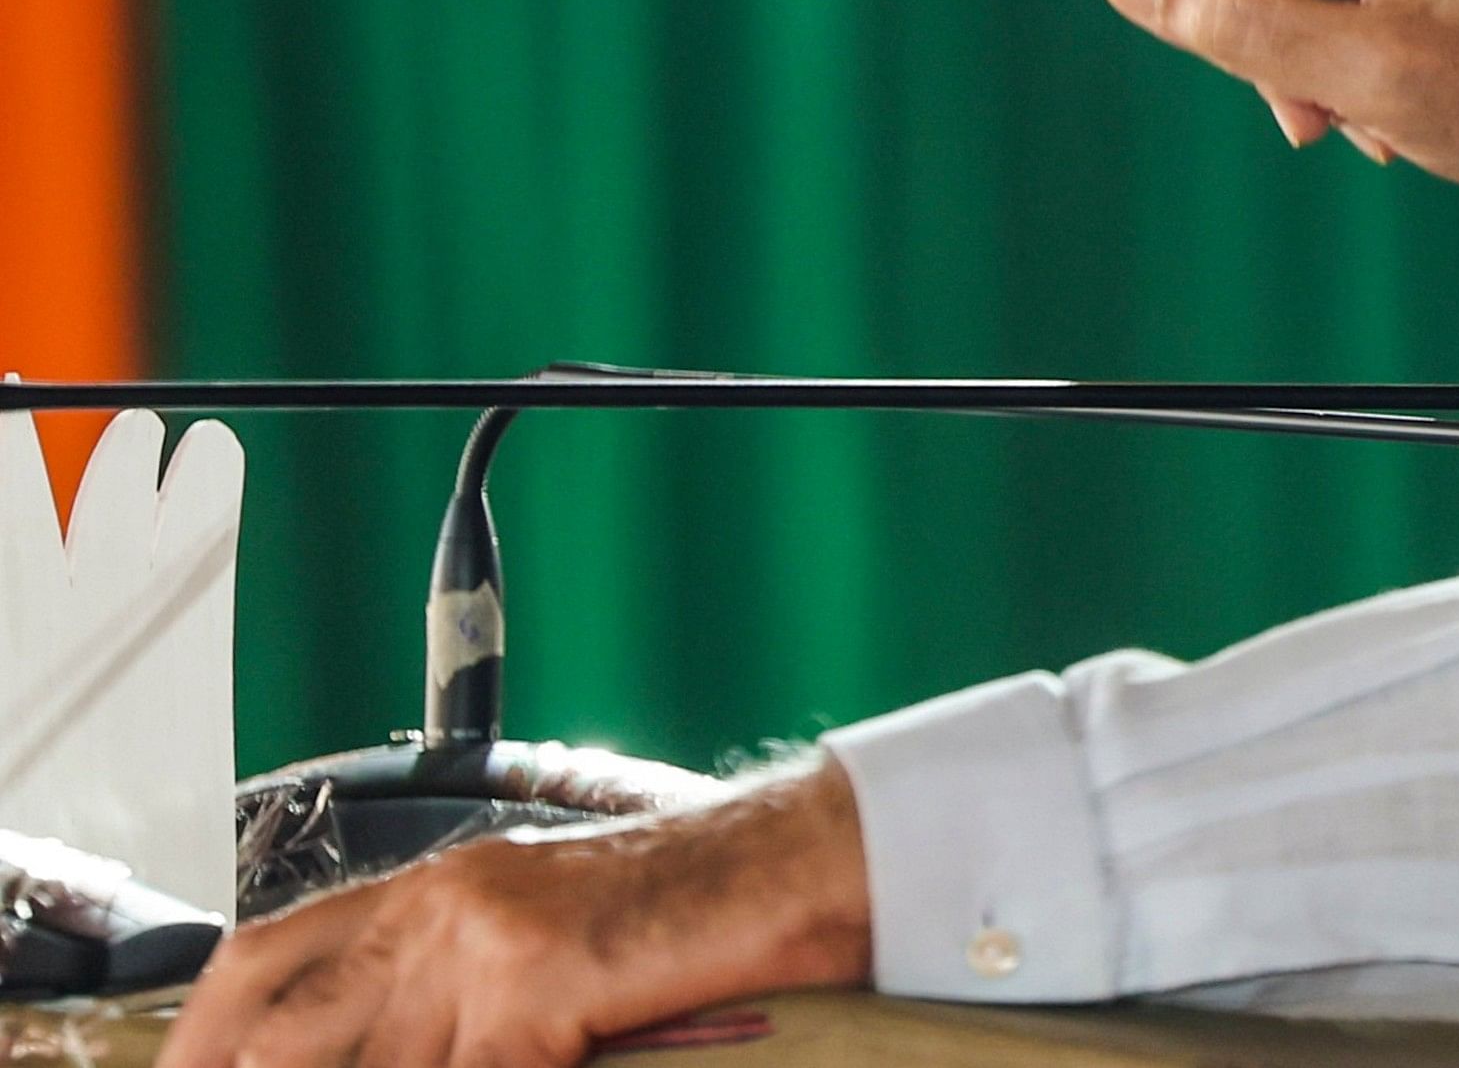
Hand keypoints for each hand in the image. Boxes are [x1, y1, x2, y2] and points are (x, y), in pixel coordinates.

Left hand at [157, 762, 869, 1067]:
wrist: (804, 864)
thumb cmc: (703, 911)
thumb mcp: (554, 939)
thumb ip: (465, 994)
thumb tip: (396, 1049)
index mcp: (437, 885)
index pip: (263, 961)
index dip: (200, 1044)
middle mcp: (441, 902)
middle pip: (285, 1031)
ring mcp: (484, 939)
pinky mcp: (537, 982)